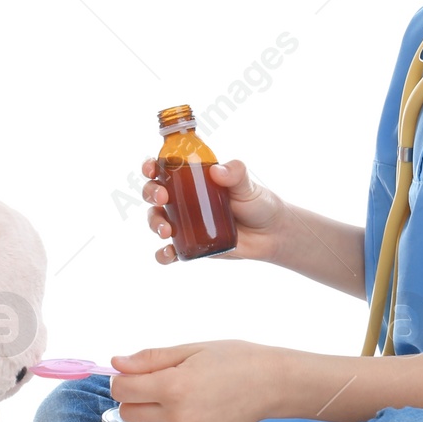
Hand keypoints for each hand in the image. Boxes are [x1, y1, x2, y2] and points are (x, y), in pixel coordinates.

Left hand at [107, 339, 285, 421]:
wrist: (273, 383)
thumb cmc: (234, 359)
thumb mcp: (191, 350)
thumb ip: (150, 359)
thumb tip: (117, 364)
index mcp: (173, 387)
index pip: (122, 390)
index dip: (121, 377)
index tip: (132, 369)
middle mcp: (178, 416)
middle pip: (128, 411)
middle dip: (133, 394)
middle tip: (156, 378)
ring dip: (151, 408)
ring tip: (179, 389)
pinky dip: (171, 418)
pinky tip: (194, 403)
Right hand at [141, 156, 290, 265]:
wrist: (271, 234)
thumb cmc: (257, 203)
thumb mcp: (247, 185)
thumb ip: (236, 173)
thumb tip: (217, 171)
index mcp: (193, 179)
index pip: (165, 168)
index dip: (151, 167)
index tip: (152, 170)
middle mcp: (184, 200)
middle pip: (155, 193)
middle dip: (151, 193)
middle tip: (162, 198)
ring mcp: (186, 223)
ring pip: (157, 220)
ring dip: (154, 223)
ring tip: (166, 230)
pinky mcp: (191, 245)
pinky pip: (170, 251)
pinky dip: (163, 254)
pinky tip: (168, 254)